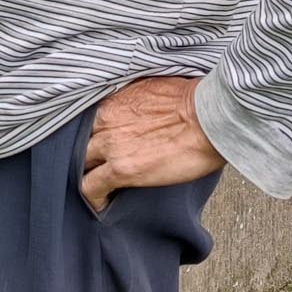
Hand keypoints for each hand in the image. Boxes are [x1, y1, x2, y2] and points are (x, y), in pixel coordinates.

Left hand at [80, 76, 223, 211]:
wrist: (210, 118)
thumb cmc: (195, 102)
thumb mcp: (155, 88)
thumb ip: (135, 101)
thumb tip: (138, 110)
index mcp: (115, 100)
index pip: (89, 120)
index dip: (94, 133)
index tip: (102, 142)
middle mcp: (106, 119)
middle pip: (81, 141)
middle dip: (88, 152)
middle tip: (99, 163)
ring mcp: (110, 145)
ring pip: (81, 163)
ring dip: (89, 173)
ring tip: (100, 184)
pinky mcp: (119, 169)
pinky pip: (90, 187)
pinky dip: (93, 197)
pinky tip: (102, 203)